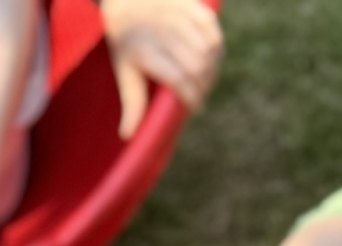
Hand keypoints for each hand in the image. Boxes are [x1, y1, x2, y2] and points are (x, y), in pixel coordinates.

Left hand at [100, 0, 223, 140]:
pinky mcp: (190, 5)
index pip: (179, 79)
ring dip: (211, 69)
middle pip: (197, 66)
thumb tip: (127, 136)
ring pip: (207, 49)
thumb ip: (132, 103)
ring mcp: (177, 15)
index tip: (196, 109)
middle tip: (201, 96)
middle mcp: (163, 32)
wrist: (128, 2)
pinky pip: (212, 28)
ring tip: (205, 81)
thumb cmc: (127, 46)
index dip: (192, 97)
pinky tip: (212, 58)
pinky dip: (216, 46)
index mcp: (145, 52)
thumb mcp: (124, 74)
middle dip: (203, 86)